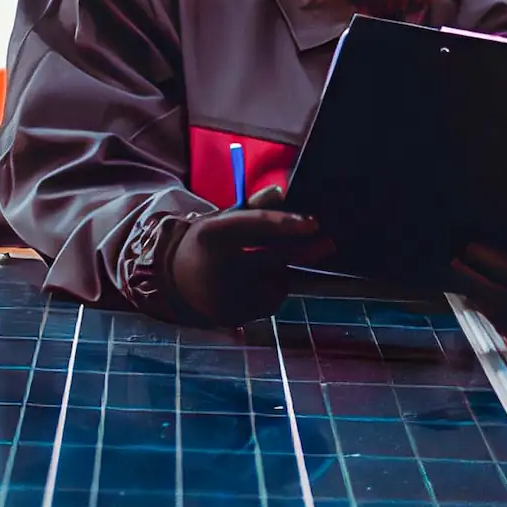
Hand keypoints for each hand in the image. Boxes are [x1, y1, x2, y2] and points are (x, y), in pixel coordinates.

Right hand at [167, 186, 335, 326]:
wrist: (176, 279)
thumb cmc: (211, 243)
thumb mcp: (226, 220)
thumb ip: (255, 207)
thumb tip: (280, 191)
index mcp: (213, 234)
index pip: (256, 226)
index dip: (287, 224)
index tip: (314, 223)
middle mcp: (216, 266)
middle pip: (274, 257)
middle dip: (305, 250)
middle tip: (329, 244)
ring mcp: (223, 295)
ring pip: (276, 281)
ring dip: (282, 272)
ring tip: (263, 266)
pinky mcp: (232, 316)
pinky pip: (270, 303)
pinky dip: (272, 292)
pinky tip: (256, 285)